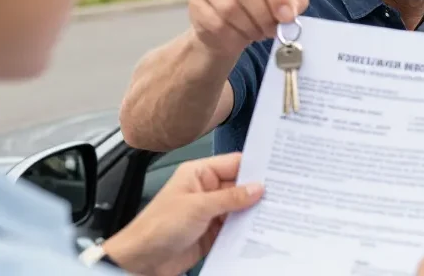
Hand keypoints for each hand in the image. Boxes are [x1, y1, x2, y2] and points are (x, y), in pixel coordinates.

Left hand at [102, 153, 263, 275]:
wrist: (141, 261)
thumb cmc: (156, 228)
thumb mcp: (197, 207)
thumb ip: (230, 198)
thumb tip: (256, 188)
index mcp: (198, 174)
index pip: (234, 164)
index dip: (255, 167)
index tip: (277, 172)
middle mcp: (206, 190)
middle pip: (240, 187)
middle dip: (258, 191)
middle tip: (282, 193)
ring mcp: (210, 212)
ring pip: (240, 208)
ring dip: (254, 212)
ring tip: (276, 212)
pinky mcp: (212, 232)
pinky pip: (235, 227)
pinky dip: (247, 229)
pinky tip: (260, 229)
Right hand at [188, 0, 309, 54]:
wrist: (229, 28)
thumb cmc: (260, 7)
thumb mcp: (283, 0)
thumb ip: (294, 0)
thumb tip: (291, 10)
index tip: (287, 16)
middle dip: (263, 14)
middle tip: (273, 30)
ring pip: (229, 7)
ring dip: (250, 26)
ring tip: (259, 33)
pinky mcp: (196, 4)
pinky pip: (216, 23)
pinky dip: (234, 36)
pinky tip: (242, 38)